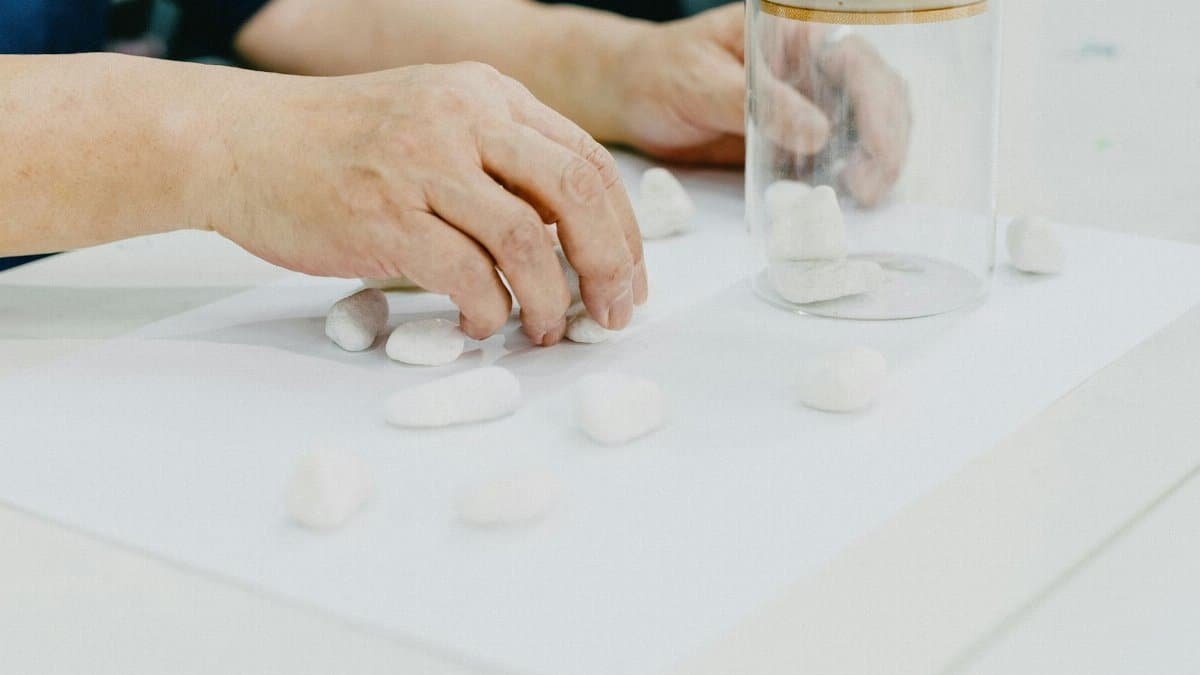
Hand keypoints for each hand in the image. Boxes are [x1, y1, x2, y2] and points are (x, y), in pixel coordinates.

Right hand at [212, 62, 646, 344]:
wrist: (239, 141)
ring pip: (526, 240)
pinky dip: (487, 310)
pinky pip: (466, 274)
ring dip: (549, 299)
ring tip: (545, 330)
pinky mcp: (384, 215)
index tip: (630, 277)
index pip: (588, 160)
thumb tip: (566, 240)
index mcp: (488, 94)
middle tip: (612, 313)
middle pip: (576, 193)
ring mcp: (423, 164)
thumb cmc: (338, 143)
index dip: (623, 228)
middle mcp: (464, 118)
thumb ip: (499, 164)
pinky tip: (481, 323)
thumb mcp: (434, 122)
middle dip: (610, 264)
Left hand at [611, 3, 908, 206]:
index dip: (877, 107)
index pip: (855, 60)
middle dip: (886, 141)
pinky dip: (851, 172)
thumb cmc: (657, 73)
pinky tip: (850, 196)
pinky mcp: (797, 133)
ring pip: (867, 123)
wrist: (631, 95)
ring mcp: (809, 97)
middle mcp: (811, 60)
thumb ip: (756, 104)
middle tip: (870, 190)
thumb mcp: (699, 83)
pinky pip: (839, 150)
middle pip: (877, 92)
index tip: (877, 153)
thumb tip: (818, 134)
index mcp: (793, 30)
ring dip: (876, 160)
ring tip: (863, 198)